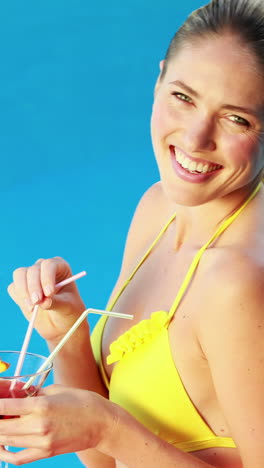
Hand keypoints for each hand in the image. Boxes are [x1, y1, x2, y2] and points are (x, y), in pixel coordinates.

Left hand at [0, 384, 114, 464]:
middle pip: (2, 427)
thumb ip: (33, 393)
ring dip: (0, 433)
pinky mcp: (45, 453)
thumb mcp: (55, 390)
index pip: (5, 407)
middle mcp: (38, 426)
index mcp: (41, 406)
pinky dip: (5, 453)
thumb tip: (14, 393)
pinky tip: (2, 445)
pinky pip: (18, 458)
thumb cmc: (81, 401)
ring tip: (3, 423)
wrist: (100, 423)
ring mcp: (41, 442)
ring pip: (7, 441)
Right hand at [8, 257, 85, 341]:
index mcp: (60, 266)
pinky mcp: (20, 288)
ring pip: (20, 275)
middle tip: (37, 302)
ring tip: (32, 308)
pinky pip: (13, 288)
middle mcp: (44, 268)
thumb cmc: (68, 311)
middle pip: (33, 270)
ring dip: (23, 291)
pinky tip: (30, 308)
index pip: (49, 265)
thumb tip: (44, 301)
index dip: (47, 277)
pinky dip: (19, 298)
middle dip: (34, 287)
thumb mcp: (67, 307)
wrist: (59, 322)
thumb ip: (57, 302)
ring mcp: (31, 276)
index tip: (49, 293)